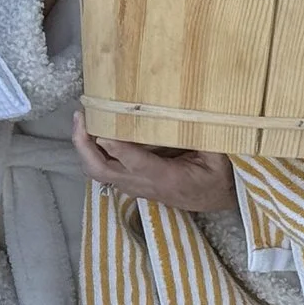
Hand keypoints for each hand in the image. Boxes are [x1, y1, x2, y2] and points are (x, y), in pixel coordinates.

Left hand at [72, 110, 236, 212]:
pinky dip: (95, 152)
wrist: (221, 198)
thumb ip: (203, 132)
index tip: (102, 126)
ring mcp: (138, 187)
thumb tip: (187, 106)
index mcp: (169, 179)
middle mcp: (147, 186)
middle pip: (103, 171)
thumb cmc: (222, 174)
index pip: (136, 164)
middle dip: (85, 146)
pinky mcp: (135, 184)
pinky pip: (106, 170)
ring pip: (99, 173)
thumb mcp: (220, 152)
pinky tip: (96, 131)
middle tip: (81, 116)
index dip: (117, 147)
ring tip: (83, 119)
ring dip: (85, 149)